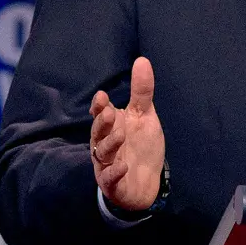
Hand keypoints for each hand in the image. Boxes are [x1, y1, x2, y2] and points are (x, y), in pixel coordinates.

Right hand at [89, 57, 165, 210]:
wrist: (147, 182)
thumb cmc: (141, 145)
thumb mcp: (144, 116)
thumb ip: (142, 92)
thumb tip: (142, 60)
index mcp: (111, 127)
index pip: (100, 114)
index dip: (99, 107)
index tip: (102, 97)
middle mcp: (104, 144)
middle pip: (98, 133)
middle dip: (102, 123)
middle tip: (110, 113)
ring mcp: (107, 165)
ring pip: (102, 154)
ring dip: (110, 145)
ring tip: (120, 136)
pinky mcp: (113, 184)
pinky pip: (110, 179)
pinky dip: (115, 173)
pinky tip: (123, 167)